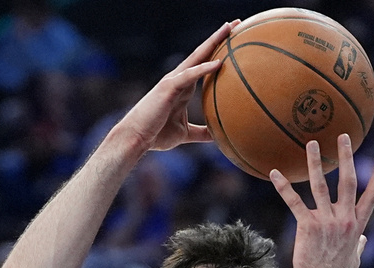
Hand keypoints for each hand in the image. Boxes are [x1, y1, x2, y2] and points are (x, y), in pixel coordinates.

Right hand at [116, 21, 234, 151]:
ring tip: (229, 28)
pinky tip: (219, 62)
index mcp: (183, 86)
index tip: (236, 40)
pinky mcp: (168, 88)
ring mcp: (173, 81)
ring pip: (196, 57)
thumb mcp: (185, 133)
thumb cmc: (156, 135)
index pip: (204, 63)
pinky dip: (203, 68)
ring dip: (213, 42)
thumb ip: (201, 133)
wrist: (136, 138)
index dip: (218, 50)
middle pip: (202, 52)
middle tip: (237, 23)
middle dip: (219, 37)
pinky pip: (189, 75)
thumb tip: (218, 136)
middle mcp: (178, 78)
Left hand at [271, 135, 373, 267]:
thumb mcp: (355, 257)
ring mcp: (327, 221)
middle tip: (343, 136)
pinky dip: (284, 187)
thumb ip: (359, 243)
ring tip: (311, 144)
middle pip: (349, 181)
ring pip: (322, 186)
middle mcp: (345, 218)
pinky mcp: (307, 226)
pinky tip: (275, 173)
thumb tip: (363, 238)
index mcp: (357, 223)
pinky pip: (294, 202)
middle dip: (346, 157)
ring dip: (316, 163)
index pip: (373, 193)